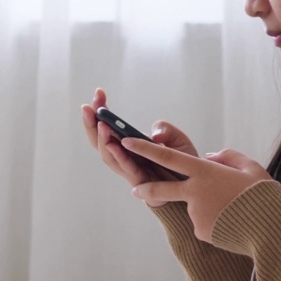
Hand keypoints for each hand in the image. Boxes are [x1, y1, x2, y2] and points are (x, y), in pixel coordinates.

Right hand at [79, 88, 197, 206]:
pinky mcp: (140, 182)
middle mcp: (126, 156)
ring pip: (108, 156)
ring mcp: (130, 169)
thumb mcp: (177, 139)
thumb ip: (166, 130)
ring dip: (102, 140)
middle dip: (91, 124)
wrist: (194, 186)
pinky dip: (118, 156)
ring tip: (101, 125)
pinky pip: (126, 168)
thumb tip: (154, 133)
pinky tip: (112, 144)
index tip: (98, 93)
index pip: (108, 127)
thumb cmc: (181, 163)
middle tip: (87, 108)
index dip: (101, 111)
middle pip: (100, 141)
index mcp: (130, 144)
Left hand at [123, 140, 271, 241]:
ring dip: (208, 209)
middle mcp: (194, 192)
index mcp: (205, 172)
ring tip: (234, 212)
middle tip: (135, 189)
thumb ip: (228, 157)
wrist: (271, 230)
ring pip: (194, 208)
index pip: (168, 157)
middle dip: (146, 188)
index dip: (145, 148)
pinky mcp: (200, 231)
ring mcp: (195, 213)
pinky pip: (203, 224)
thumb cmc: (263, 195)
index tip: (127, 141)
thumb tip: (210, 157)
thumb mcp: (250, 167)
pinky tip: (232, 224)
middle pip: (161, 189)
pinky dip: (214, 223)